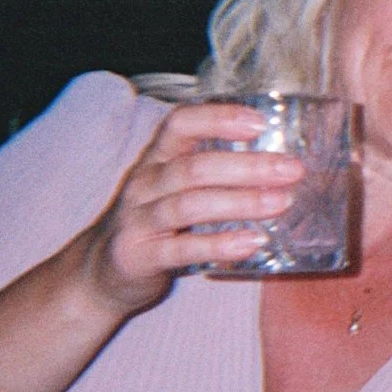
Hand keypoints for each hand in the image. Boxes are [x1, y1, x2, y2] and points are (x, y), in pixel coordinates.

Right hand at [81, 102, 305, 314]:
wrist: (99, 273)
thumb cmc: (154, 223)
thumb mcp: (175, 188)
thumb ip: (215, 172)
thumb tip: (282, 162)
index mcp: (156, 159)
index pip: (180, 124)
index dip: (218, 118)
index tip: (260, 123)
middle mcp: (144, 184)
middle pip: (195, 167)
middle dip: (248, 165)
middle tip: (292, 169)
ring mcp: (138, 220)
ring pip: (189, 204)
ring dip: (240, 201)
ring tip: (281, 202)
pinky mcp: (139, 256)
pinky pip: (181, 249)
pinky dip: (219, 244)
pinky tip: (253, 241)